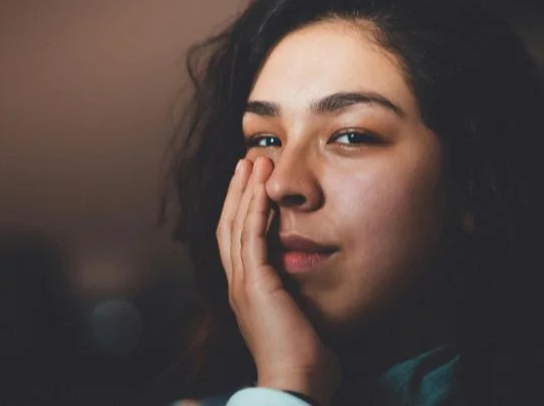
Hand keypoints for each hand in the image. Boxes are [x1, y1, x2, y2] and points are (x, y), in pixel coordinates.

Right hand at [217, 157, 340, 404]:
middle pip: (229, 226)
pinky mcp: (255, 284)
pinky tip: (262, 188)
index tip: (252, 183)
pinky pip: (251, 237)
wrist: (298, 381)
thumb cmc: (305, 357)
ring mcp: (242, 284)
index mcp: (247, 291)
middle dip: (237, 191)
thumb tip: (314, 278)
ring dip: (244, 191)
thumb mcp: (300, 315)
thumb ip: (299, 292)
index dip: (241, 208)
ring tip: (253, 161)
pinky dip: (254, 209)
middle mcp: (238, 284)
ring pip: (236, 225)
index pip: (237, 240)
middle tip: (247, 161)